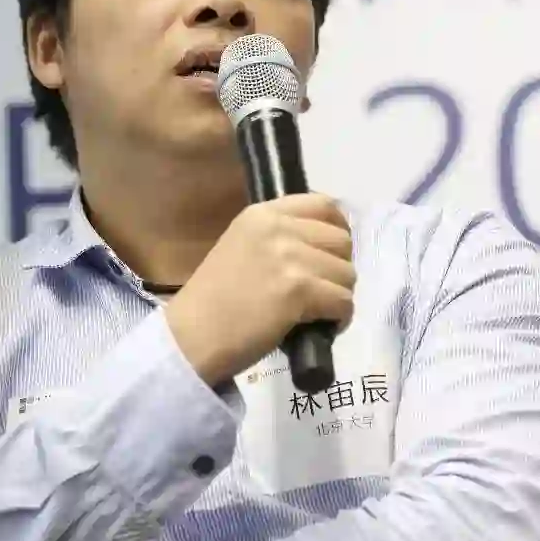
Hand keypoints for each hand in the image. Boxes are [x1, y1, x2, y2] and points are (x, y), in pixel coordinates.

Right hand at [164, 193, 355, 387]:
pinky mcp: (298, 290)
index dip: (338, 229)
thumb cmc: (214, 300)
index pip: (323, 205)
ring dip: (340, 295)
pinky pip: (343, 301)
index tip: (334, 252)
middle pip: (341, 241)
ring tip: (319, 312)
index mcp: (262, 214)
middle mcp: (278, 228)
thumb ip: (278, 238)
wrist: (192, 336)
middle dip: (340, 268)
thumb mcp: (242, 247)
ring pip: (347, 274)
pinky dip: (340, 318)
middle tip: (324, 289)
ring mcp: (289, 257)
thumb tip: (323, 248)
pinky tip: (323, 327)